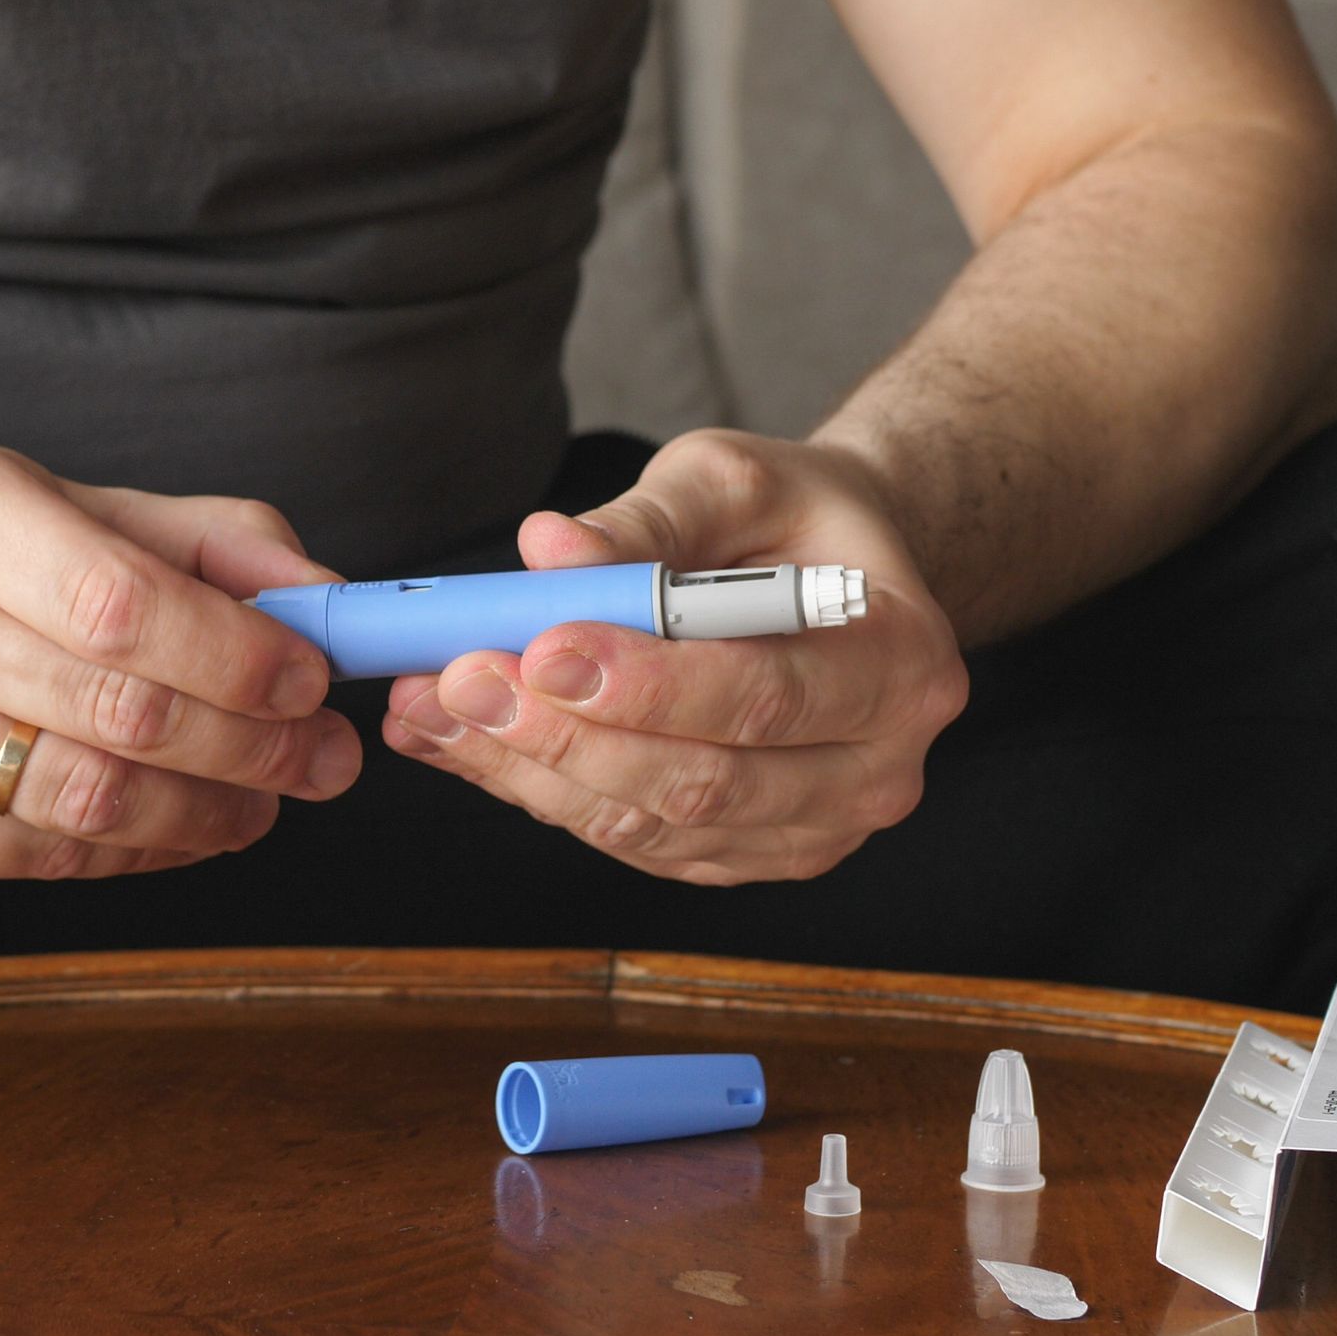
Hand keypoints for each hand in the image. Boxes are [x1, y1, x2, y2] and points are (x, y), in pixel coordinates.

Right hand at [0, 444, 358, 877]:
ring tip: (267, 801)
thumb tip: (332, 605)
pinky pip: (44, 856)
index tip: (314, 682)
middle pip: (116, 710)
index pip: (120, 602)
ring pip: (86, 800)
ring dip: (208, 812)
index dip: (235, 656)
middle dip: (251, 746)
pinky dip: (141, 849)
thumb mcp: (85, 509)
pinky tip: (186, 825)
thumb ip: (218, 546)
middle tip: (325, 759)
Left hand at [382, 430, 965, 883]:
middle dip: (566, 735)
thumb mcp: (733, 481)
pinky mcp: (746, 855)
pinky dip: (540, 791)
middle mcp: (875, 769)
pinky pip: (633, 841)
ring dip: (531, 771)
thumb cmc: (791, 519)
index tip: (542, 647)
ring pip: (655, 826)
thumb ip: (646, 519)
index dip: (649, 683)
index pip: (767, 694)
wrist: (832, 579)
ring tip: (434, 704)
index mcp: (902, 664)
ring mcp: (813, 829)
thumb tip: (546, 551)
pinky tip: (465, 738)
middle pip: (705, 781)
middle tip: (461, 678)